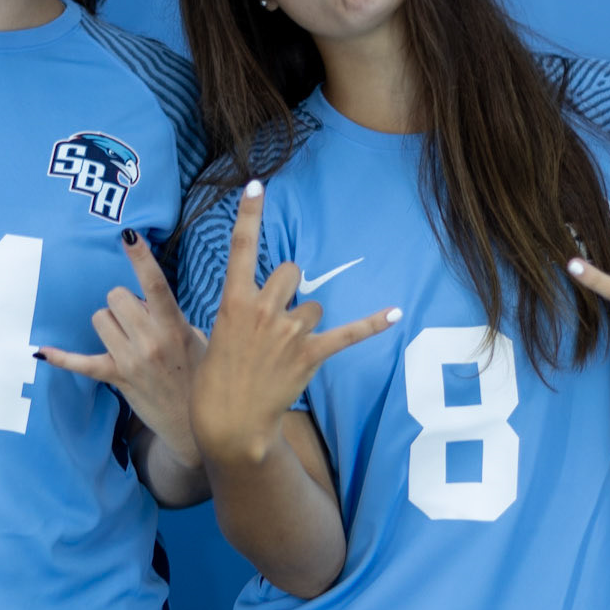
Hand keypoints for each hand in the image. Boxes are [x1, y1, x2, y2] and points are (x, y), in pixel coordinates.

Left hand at [36, 230, 206, 467]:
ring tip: (129, 337)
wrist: (194, 424)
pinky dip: (61, 356)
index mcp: (175, 327)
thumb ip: (172, 315)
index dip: (141, 258)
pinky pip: (80, 362)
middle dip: (125, 301)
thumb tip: (146, 298)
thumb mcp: (198, 338)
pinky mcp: (116, 377)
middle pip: (117, 296)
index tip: (128, 234)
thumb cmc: (199, 373)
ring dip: (111, 321)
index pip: (156, 285)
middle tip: (141, 319)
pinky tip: (40, 350)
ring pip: (100, 317)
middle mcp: (151, 341)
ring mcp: (131, 361)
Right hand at [190, 181, 400, 466]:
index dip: (249, 214)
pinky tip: (394, 313)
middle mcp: (262, 309)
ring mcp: (288, 332)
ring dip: (306, 322)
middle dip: (288, 287)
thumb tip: (251, 306)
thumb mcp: (214, 337)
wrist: (229, 423)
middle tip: (277, 316)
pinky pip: (348, 332)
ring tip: (288, 351)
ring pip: (313, 305)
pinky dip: (372, 324)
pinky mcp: (310, 354)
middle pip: (290, 271)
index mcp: (232, 301)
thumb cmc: (215, 383)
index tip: (257, 185)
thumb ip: (237, 313)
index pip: (240, 247)